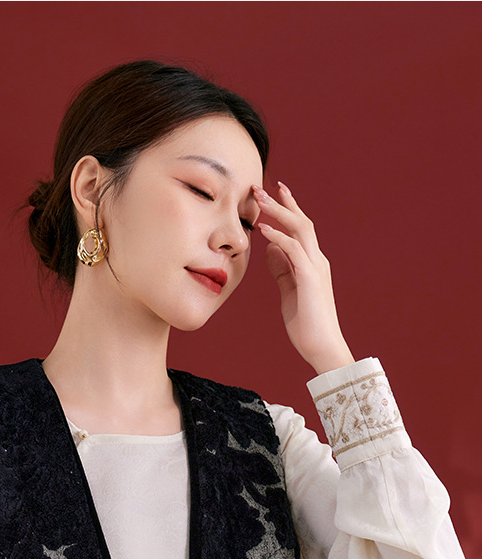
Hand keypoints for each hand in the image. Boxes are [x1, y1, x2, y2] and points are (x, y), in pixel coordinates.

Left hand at [253, 182, 353, 374]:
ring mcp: (316, 269)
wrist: (322, 349)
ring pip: (300, 229)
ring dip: (278, 212)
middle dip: (281, 203)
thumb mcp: (289, 293)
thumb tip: (270, 249)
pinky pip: (294, 251)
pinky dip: (279, 237)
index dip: (286, 210)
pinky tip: (264, 230)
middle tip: (259, 187)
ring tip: (259, 199)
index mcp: (312, 264)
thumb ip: (282, 271)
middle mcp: (317, 261)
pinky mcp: (311, 280)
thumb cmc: (307, 326)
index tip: (270, 194)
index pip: (300, 229)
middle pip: (301, 222)